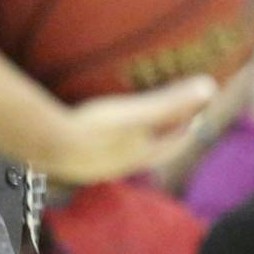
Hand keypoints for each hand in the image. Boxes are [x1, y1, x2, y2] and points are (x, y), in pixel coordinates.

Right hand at [40, 76, 214, 183]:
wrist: (43, 144)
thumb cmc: (94, 129)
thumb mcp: (138, 112)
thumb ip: (172, 101)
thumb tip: (211, 87)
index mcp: (141, 156)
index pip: (174, 144)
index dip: (188, 129)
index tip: (199, 115)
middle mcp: (121, 165)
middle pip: (151, 149)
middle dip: (164, 133)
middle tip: (172, 115)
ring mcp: (95, 165)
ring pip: (124, 150)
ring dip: (135, 136)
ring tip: (136, 118)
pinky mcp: (73, 159)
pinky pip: (99, 146)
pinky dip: (109, 135)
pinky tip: (97, 122)